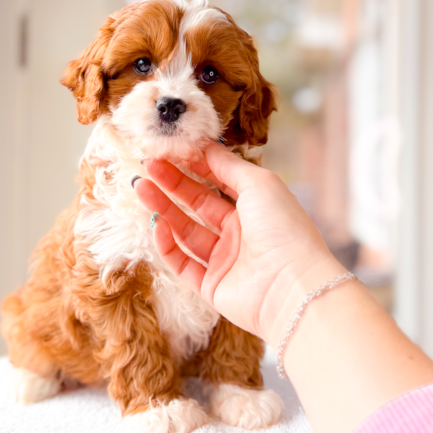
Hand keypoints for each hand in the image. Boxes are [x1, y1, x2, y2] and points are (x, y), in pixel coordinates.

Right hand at [134, 144, 342, 344]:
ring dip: (163, 209)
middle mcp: (240, 234)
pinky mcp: (212, 287)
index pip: (219, 182)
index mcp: (256, 208)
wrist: (291, 287)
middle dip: (173, 184)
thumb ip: (229, 165)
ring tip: (141, 187)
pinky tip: (157, 223)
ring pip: (186, 231)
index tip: (170, 150)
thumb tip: (206, 146)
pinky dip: (168, 244)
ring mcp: (225, 261)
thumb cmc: (283, 228)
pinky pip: (183, 263)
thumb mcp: (259, 184)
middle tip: (148, 164)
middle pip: (198, 204)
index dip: (195, 166)